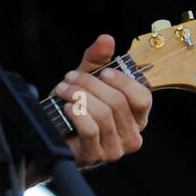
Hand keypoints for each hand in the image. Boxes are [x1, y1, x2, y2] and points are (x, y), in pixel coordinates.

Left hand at [52, 35, 151, 168]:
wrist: (52, 133)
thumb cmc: (77, 106)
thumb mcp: (89, 79)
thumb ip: (98, 59)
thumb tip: (106, 39)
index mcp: (137, 117)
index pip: (143, 98)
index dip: (123, 81)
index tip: (103, 72)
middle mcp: (131, 135)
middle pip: (118, 102)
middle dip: (91, 85)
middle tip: (71, 77)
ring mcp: (115, 149)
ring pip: (103, 114)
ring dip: (79, 96)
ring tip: (63, 89)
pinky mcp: (95, 156)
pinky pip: (90, 130)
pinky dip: (76, 113)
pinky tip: (65, 107)